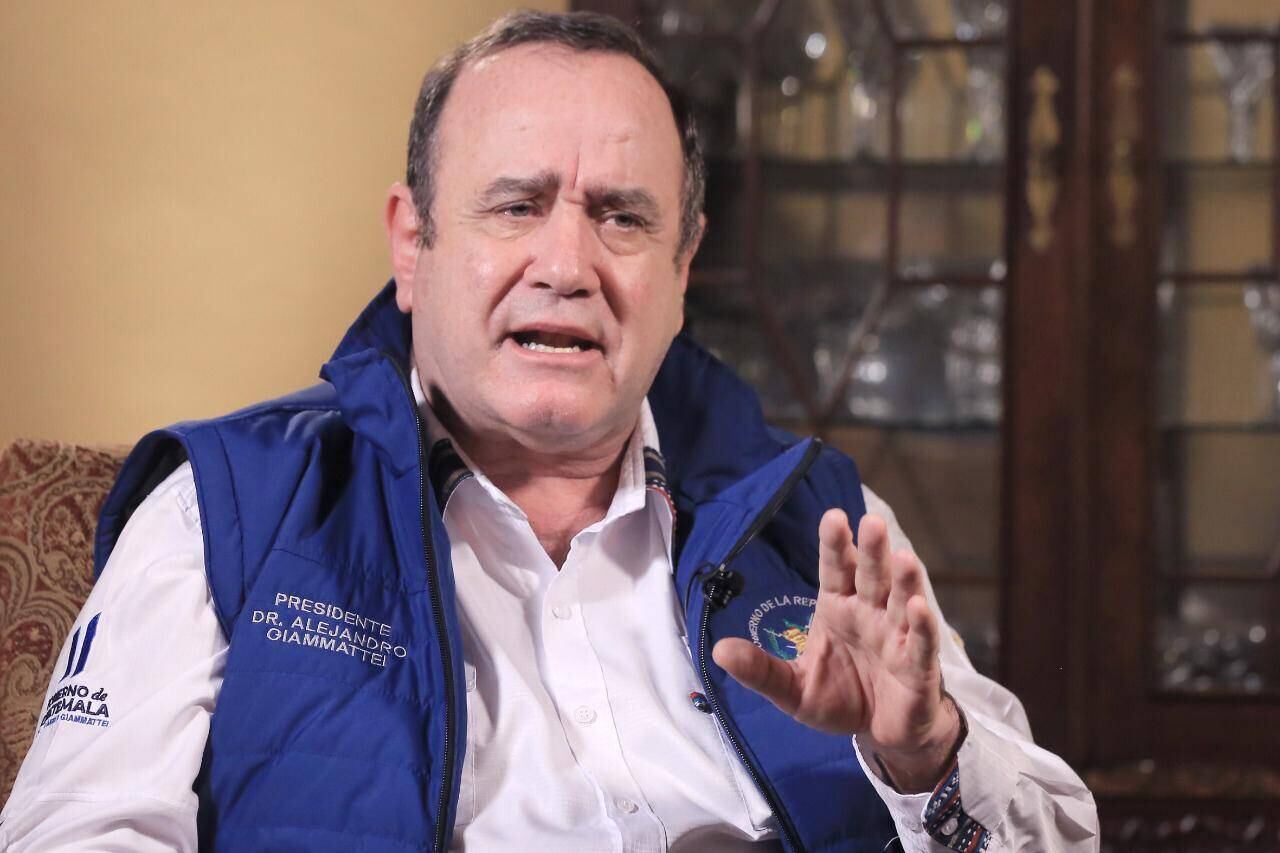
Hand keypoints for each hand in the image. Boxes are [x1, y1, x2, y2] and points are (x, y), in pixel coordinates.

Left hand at [712, 509, 961, 792]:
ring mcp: (897, 636)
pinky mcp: (918, 666)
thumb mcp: (792, 688)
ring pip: (900, 600)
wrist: (879, 733)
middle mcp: (870, 612)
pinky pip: (921, 642)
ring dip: (903, 579)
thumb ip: (761, 670)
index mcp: (839, 607)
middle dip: (872, 550)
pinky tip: (917, 607)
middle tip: (872, 522)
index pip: (836, 569)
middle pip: (871, 575)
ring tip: (903, 557)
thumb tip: (718, 651)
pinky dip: (922, 625)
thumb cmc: (838, 699)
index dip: (836, 544)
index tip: (834, 516)